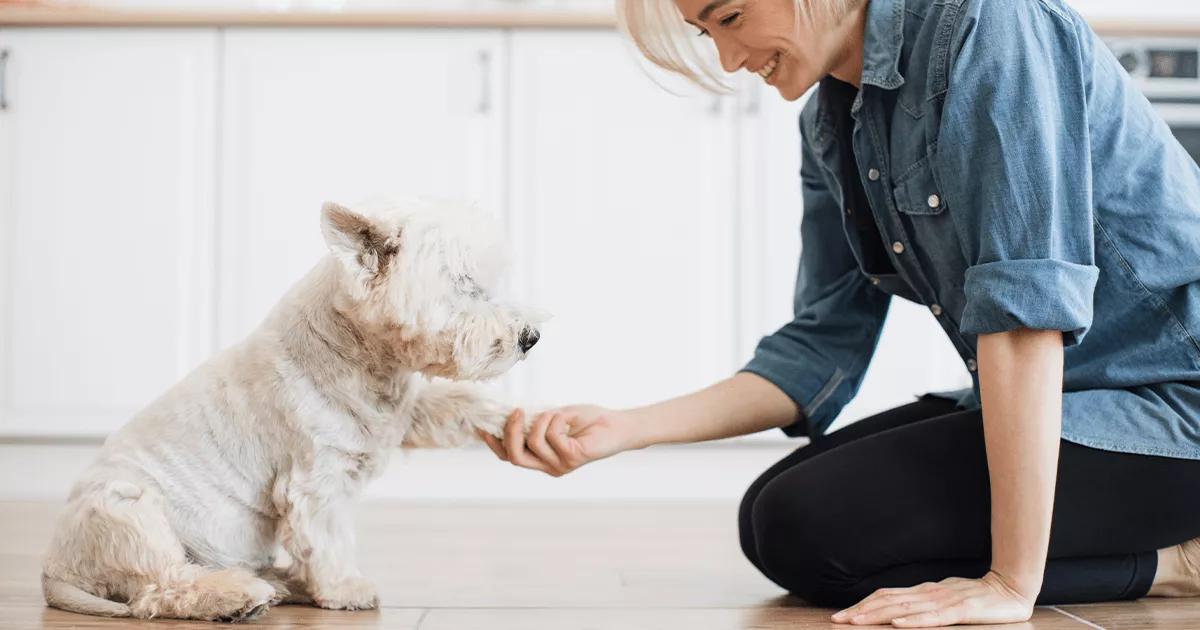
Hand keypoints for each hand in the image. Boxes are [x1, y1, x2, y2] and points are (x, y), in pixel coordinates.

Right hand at [477, 405, 636, 476]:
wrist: (617, 425)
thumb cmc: (588, 420)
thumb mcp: (553, 417)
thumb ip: (533, 420)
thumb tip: (509, 413)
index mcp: (541, 458)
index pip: (509, 456)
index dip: (493, 443)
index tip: (482, 426)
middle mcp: (548, 466)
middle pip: (514, 457)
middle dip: (509, 433)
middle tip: (515, 412)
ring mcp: (560, 465)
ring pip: (532, 444)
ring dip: (539, 422)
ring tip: (553, 413)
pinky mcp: (572, 457)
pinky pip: (551, 436)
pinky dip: (554, 420)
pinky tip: (566, 418)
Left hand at [830, 571, 1035, 626]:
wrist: (1010, 588)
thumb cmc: (975, 596)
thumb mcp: (943, 599)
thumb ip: (922, 604)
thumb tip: (897, 611)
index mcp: (922, 591)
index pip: (885, 597)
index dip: (862, 606)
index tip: (842, 616)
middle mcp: (928, 593)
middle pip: (887, 602)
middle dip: (861, 612)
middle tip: (837, 620)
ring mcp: (944, 601)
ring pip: (904, 609)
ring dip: (878, 617)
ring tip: (856, 622)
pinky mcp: (961, 611)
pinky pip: (934, 618)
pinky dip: (913, 622)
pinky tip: (897, 626)